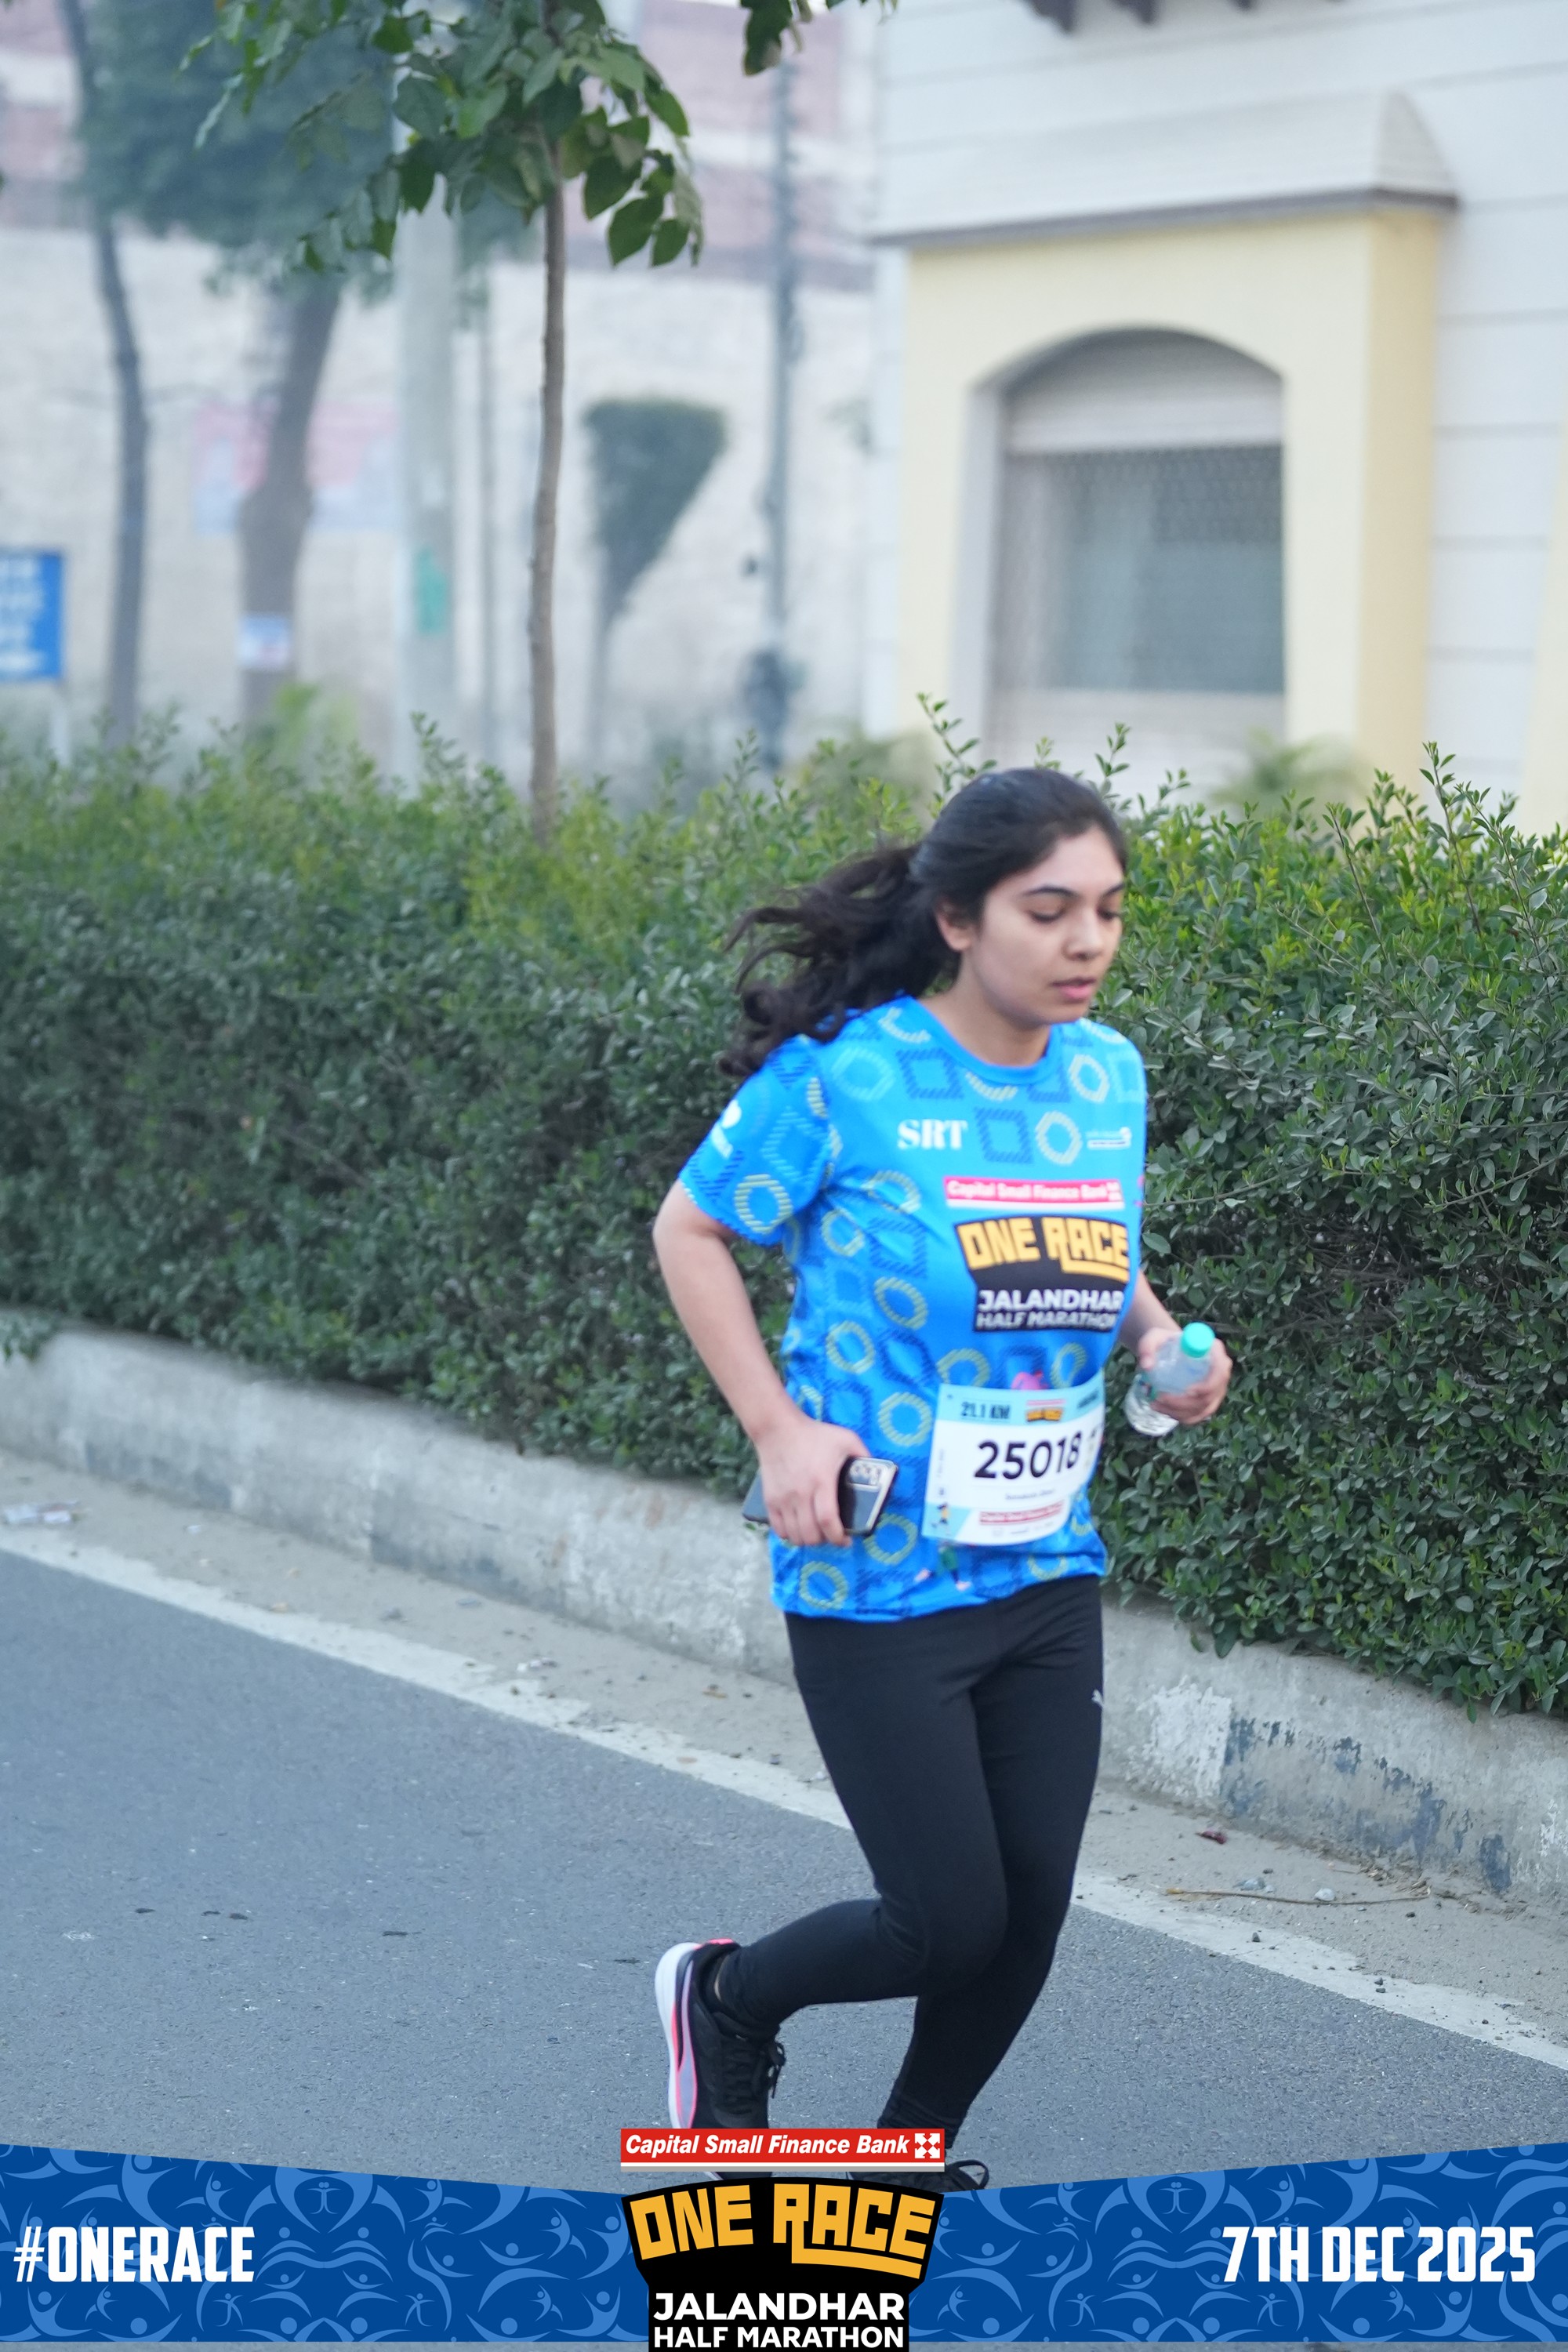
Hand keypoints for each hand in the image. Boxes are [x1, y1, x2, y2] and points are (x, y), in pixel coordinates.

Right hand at [754, 1410, 867, 1547]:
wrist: (777, 1429)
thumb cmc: (814, 1435)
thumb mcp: (846, 1439)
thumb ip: (863, 1454)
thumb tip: (878, 1472)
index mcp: (821, 1481)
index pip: (827, 1521)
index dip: (838, 1537)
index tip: (847, 1540)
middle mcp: (800, 1494)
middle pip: (810, 1534)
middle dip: (825, 1541)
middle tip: (832, 1534)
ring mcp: (783, 1499)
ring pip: (794, 1535)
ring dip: (808, 1540)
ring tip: (816, 1532)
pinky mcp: (769, 1500)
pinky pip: (778, 1529)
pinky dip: (789, 1534)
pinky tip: (798, 1527)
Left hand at [1137, 1327, 1232, 1424]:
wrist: (1168, 1349)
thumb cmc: (1165, 1341)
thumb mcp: (1153, 1338)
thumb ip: (1147, 1347)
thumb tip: (1147, 1365)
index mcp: (1213, 1351)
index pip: (1221, 1370)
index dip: (1209, 1385)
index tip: (1187, 1390)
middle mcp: (1219, 1371)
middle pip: (1211, 1394)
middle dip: (1185, 1402)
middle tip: (1160, 1397)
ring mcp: (1215, 1389)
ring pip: (1204, 1408)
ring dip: (1180, 1412)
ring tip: (1156, 1404)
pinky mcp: (1207, 1401)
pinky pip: (1198, 1415)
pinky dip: (1182, 1417)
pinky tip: (1165, 1411)